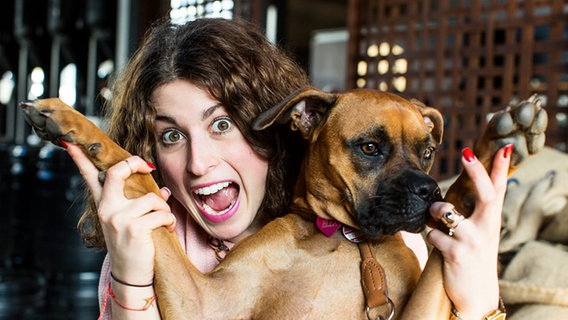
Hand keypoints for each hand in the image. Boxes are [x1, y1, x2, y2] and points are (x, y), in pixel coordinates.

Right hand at [66, 144, 174, 284]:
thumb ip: (142, 203)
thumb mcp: (133, 221)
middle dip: (134, 163)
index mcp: (103, 205)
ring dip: (165, 209)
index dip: (80, 158)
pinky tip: (167, 230)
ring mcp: (118, 218)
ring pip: (152, 198)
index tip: (70, 142)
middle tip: (147, 167)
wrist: (131, 275)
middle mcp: (106, 209)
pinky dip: (170, 222)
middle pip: (116, 172)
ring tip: (164, 221)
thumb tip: (163, 189)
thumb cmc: (134, 246)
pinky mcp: (133, 227)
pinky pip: (162, 213)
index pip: (88, 177)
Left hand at [427, 145, 511, 318]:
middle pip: (486, 195)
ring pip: (447, 213)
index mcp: (491, 220)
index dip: (501, 168)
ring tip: (435, 221)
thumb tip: (448, 195)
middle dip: (476, 172)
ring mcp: (473, 242)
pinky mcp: (457, 255)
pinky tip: (435, 243)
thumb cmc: (472, 257)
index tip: (503, 147)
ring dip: (434, 212)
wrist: (476, 295)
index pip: (500, 189)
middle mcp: (487, 229)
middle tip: (466, 153)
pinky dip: (428, 235)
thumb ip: (469, 213)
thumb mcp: (478, 233)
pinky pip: (433, 235)